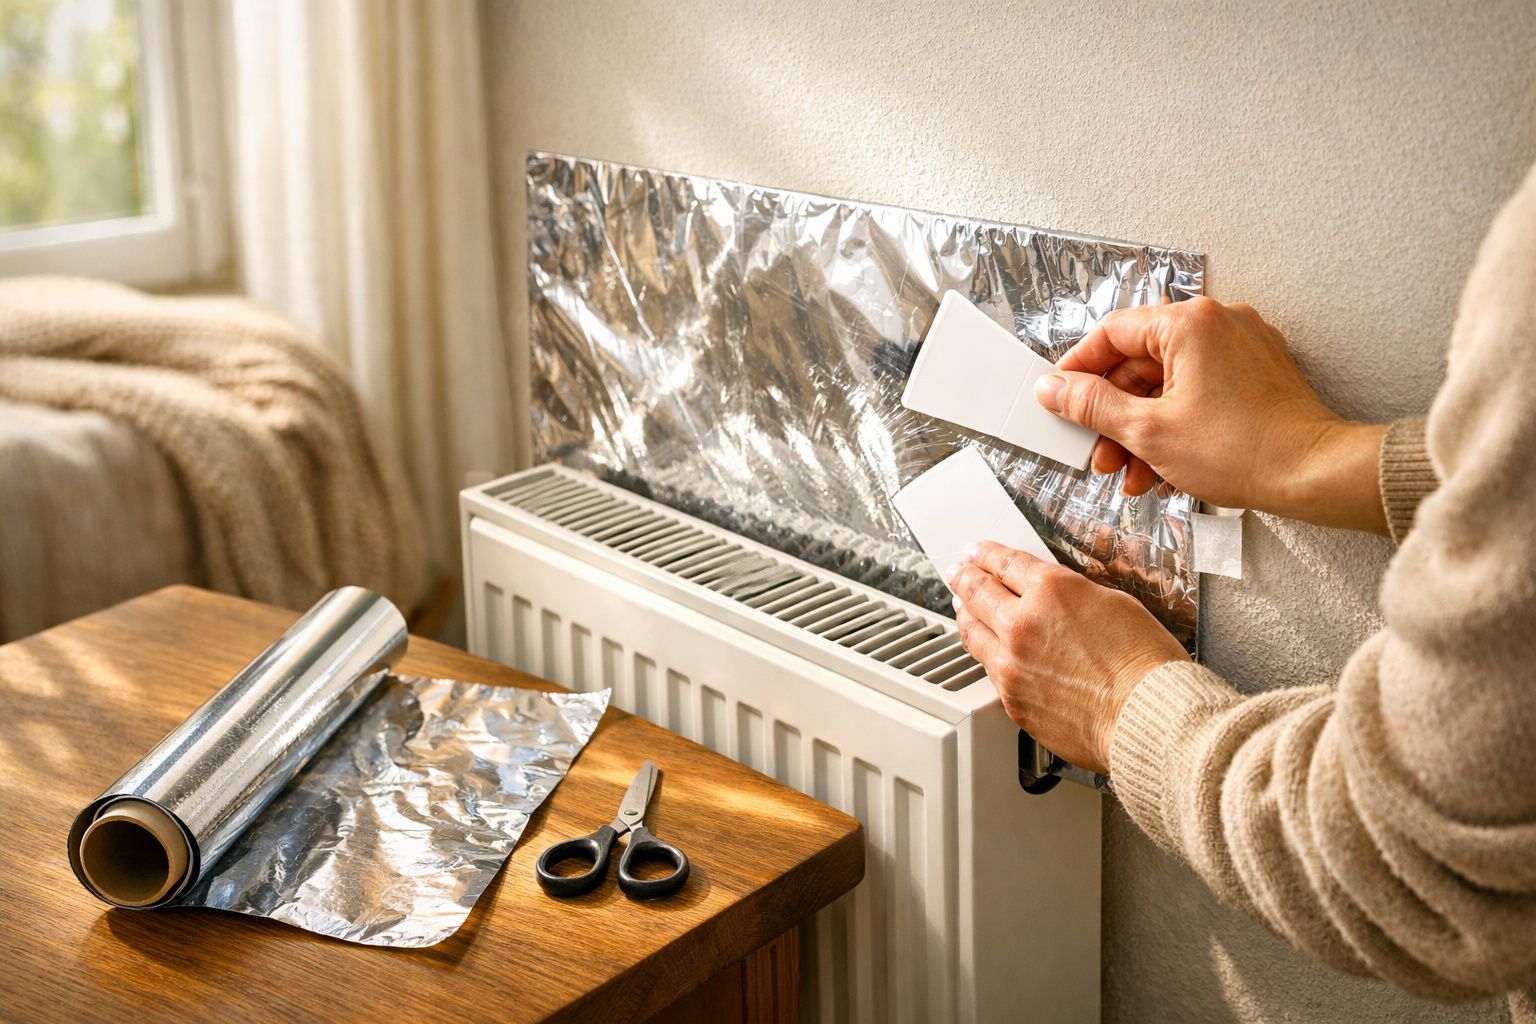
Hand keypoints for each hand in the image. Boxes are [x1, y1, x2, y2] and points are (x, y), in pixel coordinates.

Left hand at [945, 540, 1189, 773]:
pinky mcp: (1011, 699)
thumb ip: (1073, 595)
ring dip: (965, 615)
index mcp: (1051, 591)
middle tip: (958, 572)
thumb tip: (1055, 597)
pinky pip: (988, 670)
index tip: (976, 552)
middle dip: (964, 578)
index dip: (986, 554)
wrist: (1146, 718)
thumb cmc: (1144, 666)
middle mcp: (1022, 625)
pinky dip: (985, 654)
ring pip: (972, 632)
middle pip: (977, 592)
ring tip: (961, 607)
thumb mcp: (1115, 603)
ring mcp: (1011, 664)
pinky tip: (987, 650)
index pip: (1005, 562)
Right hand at [1035, 297, 1387, 533]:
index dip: (1078, 370)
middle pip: (1140, 363)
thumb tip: (1054, 389)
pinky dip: (1175, 424)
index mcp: (1189, 324)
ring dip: (1142, 429)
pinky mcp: (1255, 374)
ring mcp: (1241, 347)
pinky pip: (1198, 392)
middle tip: (1098, 452)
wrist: (1315, 475)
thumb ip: (1091, 405)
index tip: (1060, 398)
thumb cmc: (1245, 450)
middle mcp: (1217, 324)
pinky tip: (1164, 467)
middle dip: (1114, 416)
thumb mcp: (1147, 432)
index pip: (1112, 333)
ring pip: (1168, 383)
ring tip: (1131, 473)